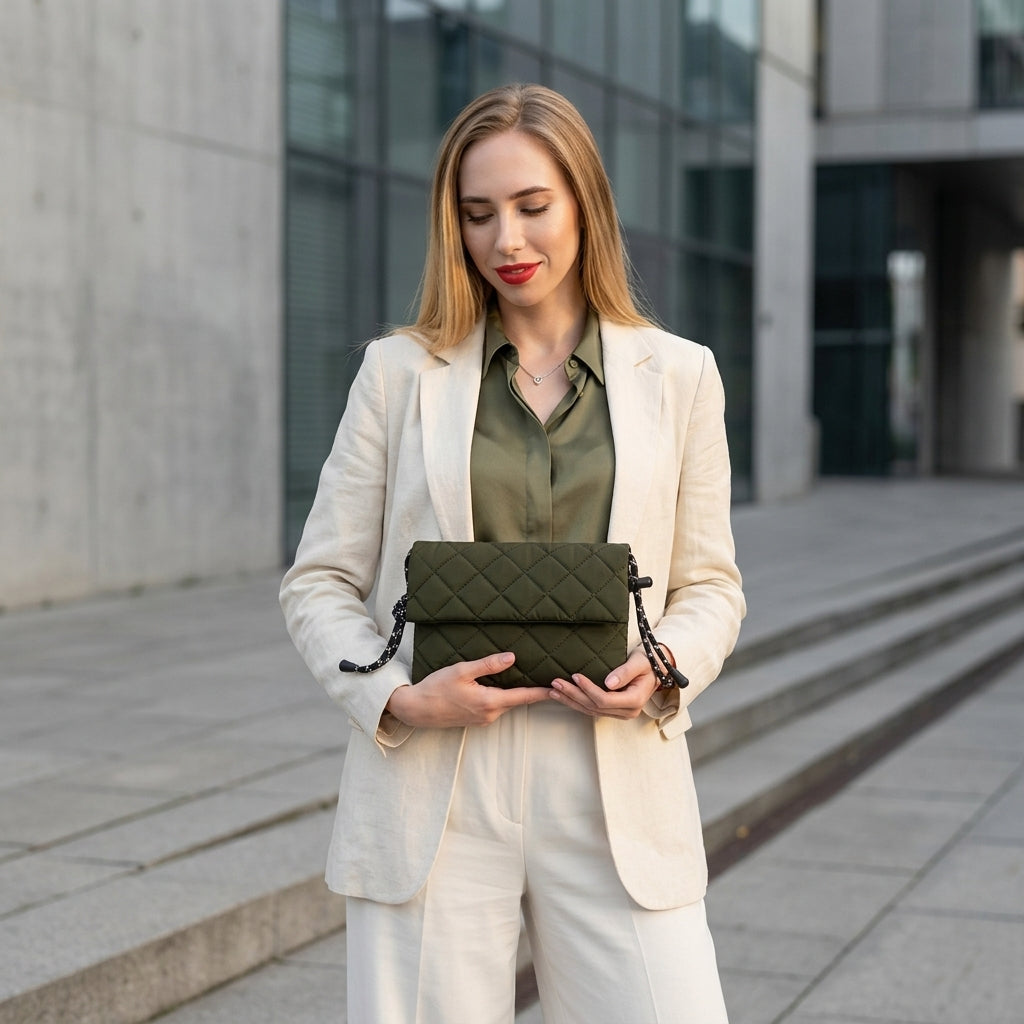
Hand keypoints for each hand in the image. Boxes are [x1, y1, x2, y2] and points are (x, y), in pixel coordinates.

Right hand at [386, 652, 551, 727]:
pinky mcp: (476, 719)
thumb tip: (513, 657)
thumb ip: (488, 664)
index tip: (560, 689)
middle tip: (550, 679)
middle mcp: (490, 714)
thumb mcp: (462, 671)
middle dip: (533, 691)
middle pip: (518, 700)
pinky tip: (502, 685)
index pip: (524, 697)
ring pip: (506, 703)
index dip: (543, 692)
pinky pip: (495, 706)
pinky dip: (503, 696)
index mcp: (489, 702)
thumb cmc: (436, 688)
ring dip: (517, 693)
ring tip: (530, 678)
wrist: (417, 710)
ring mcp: (483, 719)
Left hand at [548, 647, 659, 718]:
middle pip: (594, 706)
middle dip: (573, 695)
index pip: (605, 699)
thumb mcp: (639, 663)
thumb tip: (609, 683)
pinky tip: (563, 696)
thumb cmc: (647, 662)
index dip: (588, 689)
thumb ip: (625, 672)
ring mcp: (620, 713)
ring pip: (590, 710)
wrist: (654, 668)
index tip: (575, 676)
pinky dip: (576, 702)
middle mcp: (627, 711)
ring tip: (554, 691)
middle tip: (556, 683)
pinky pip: (592, 709)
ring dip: (571, 701)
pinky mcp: (613, 710)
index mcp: (634, 701)